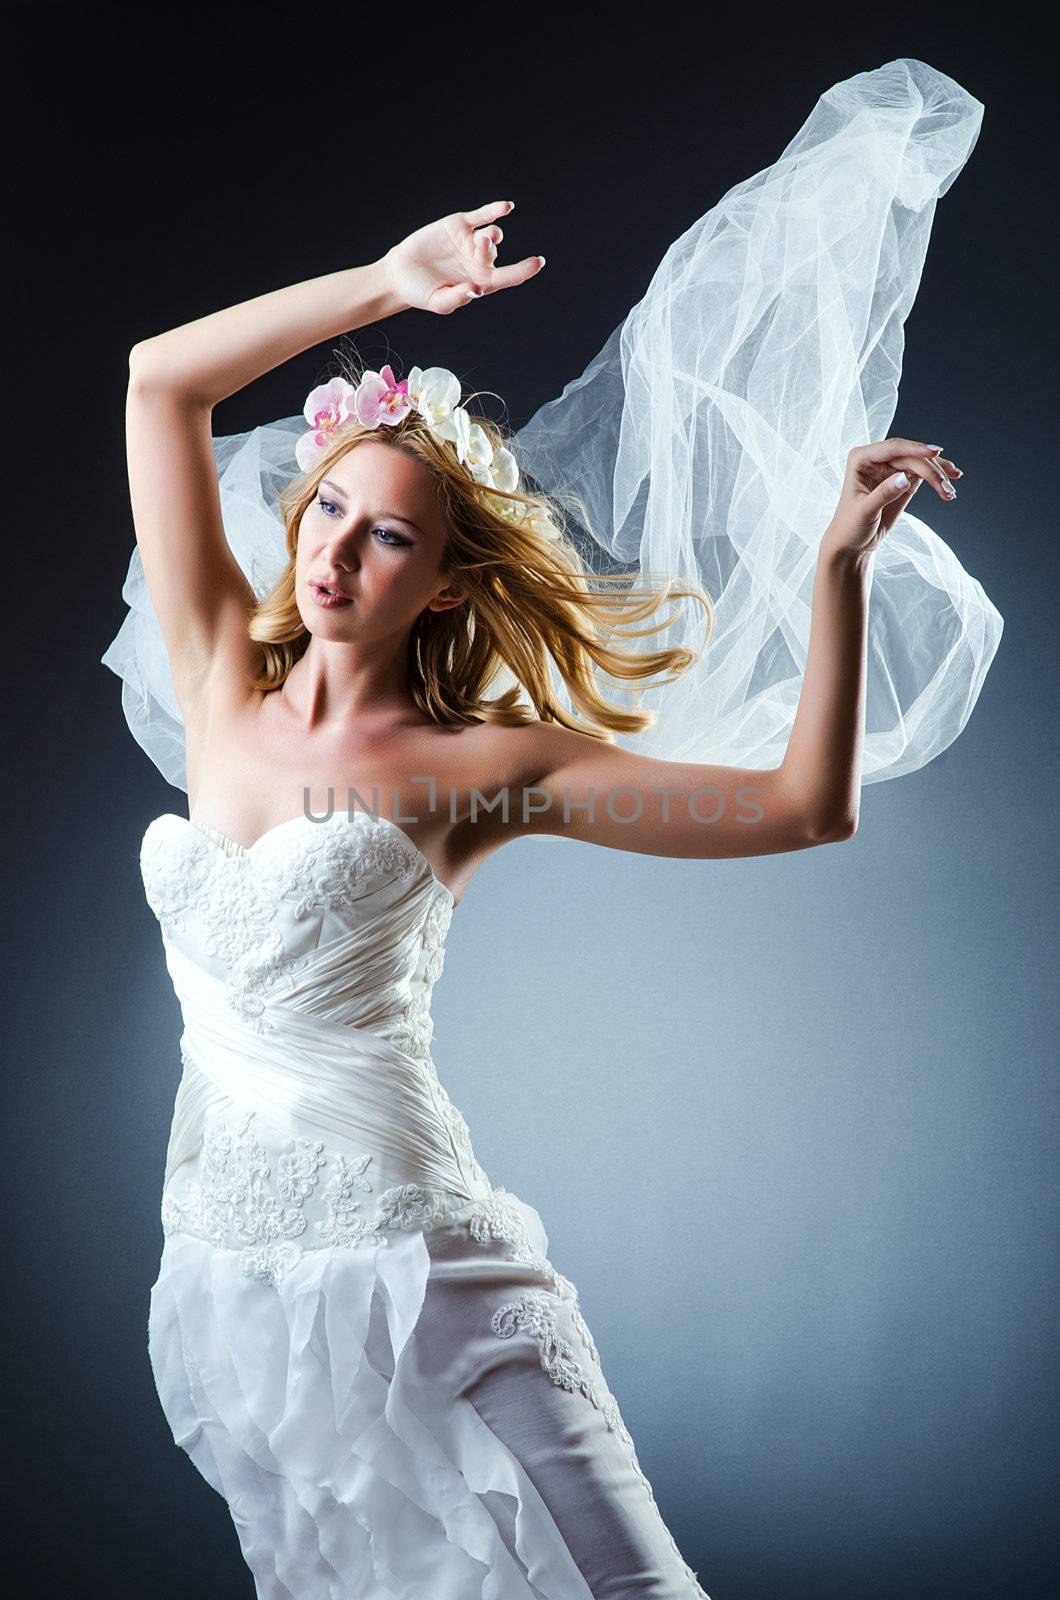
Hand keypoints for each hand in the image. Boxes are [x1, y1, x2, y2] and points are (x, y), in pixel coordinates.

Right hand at [382, 200, 544, 315]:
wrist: (400, 274)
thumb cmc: (421, 292)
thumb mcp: (439, 302)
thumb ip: (456, 298)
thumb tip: (474, 290)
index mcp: (480, 282)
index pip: (507, 277)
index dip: (523, 270)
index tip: (538, 263)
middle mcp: (479, 262)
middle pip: (493, 254)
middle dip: (489, 249)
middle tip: (480, 245)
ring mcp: (470, 241)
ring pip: (491, 235)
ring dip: (491, 235)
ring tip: (483, 237)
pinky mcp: (459, 224)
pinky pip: (481, 215)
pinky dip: (494, 210)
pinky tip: (507, 207)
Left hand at [823, 437, 962, 556]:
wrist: (852, 543)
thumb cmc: (850, 527)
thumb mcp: (865, 511)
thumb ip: (884, 493)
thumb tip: (906, 477)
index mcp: (861, 459)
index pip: (892, 448)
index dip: (915, 449)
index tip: (936, 453)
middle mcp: (876, 459)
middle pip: (911, 456)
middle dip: (931, 470)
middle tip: (946, 487)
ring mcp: (891, 468)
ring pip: (920, 463)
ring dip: (939, 475)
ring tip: (950, 492)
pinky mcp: (902, 480)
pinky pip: (924, 473)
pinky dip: (937, 479)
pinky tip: (949, 486)